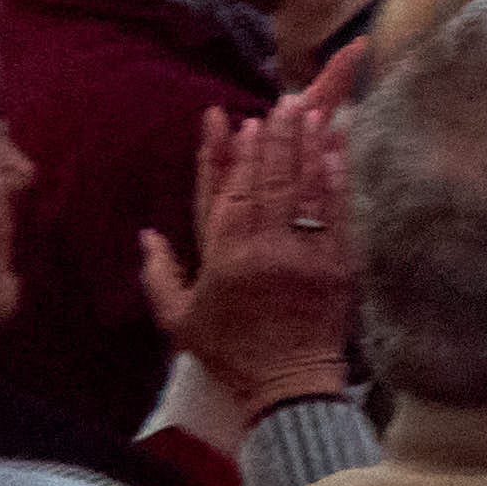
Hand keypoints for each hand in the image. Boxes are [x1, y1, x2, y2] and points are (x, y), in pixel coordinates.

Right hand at [140, 92, 363, 422]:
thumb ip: (160, 273)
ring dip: (310, 148)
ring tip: (311, 113)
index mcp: (226, 259)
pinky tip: (337, 151)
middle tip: (283, 102)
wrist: (287, 383)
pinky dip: (338, 179)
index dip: (236, 155)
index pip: (230, 193)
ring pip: (308, 190)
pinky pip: (340, 213)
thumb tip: (146, 234)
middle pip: (273, 182)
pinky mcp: (340, 264)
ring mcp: (308, 255)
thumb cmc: (228, 352)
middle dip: (278, 139)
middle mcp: (268, 250)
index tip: (239, 120)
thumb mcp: (179, 318)